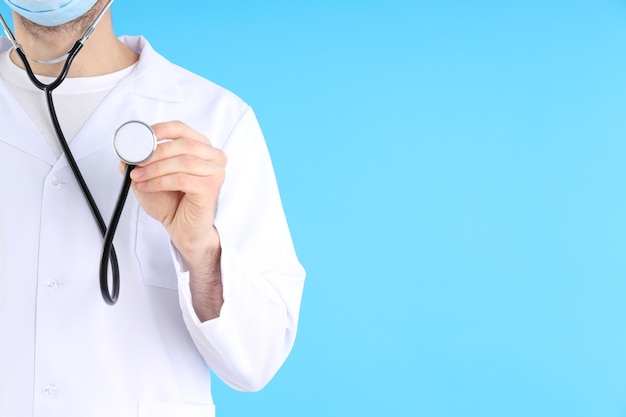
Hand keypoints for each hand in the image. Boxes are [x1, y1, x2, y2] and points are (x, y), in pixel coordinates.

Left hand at [125, 121, 226, 267]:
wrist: (182, 228)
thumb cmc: (172, 202)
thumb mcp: (150, 177)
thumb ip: (139, 162)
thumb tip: (125, 152)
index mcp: (201, 148)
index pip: (182, 129)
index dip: (162, 129)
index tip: (143, 137)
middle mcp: (213, 157)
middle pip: (184, 144)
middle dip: (155, 153)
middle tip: (136, 163)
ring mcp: (215, 172)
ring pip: (182, 162)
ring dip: (155, 169)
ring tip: (138, 177)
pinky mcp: (210, 188)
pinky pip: (182, 179)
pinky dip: (160, 182)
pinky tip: (147, 186)